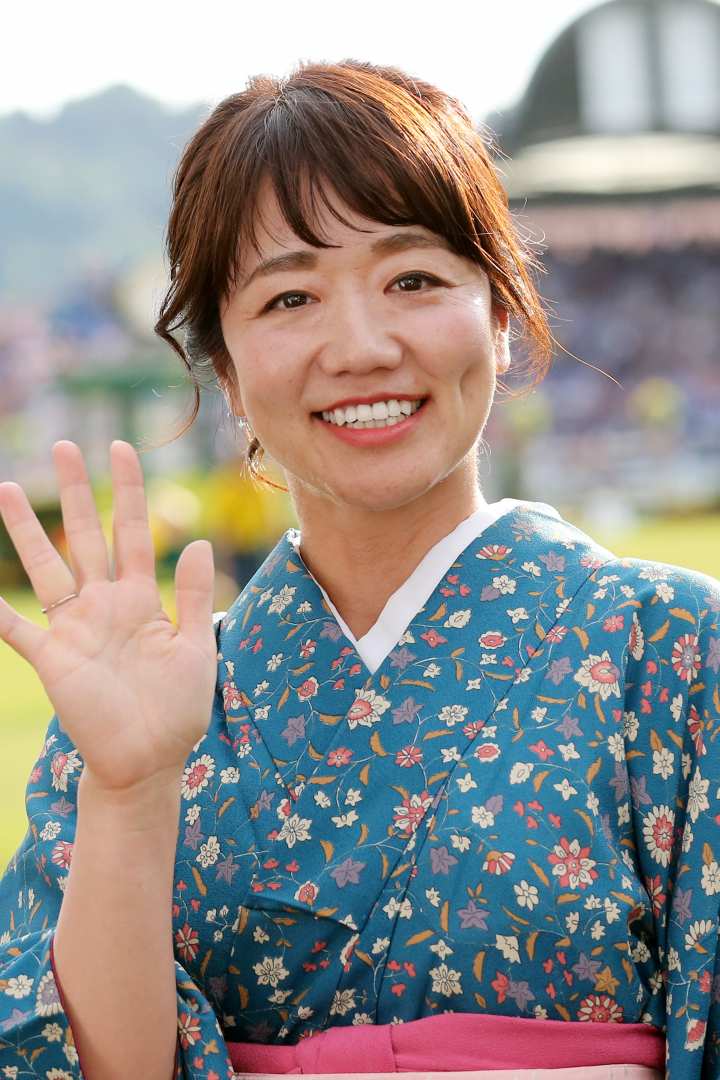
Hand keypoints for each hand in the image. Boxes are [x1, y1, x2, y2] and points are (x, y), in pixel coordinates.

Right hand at [0, 441, 216, 793]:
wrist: (150, 761)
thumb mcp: (197, 648)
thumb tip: (200, 542)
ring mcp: (75, 628)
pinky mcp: (53, 659)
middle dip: (76, 492)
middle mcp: (104, 604)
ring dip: (27, 531)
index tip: (122, 448)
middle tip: (65, 446)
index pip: (134, 532)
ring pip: (46, 567)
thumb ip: (196, 596)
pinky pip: (17, 629)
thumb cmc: (177, 708)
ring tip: (8, 489)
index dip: (128, 491)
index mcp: (142, 598)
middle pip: (85, 536)